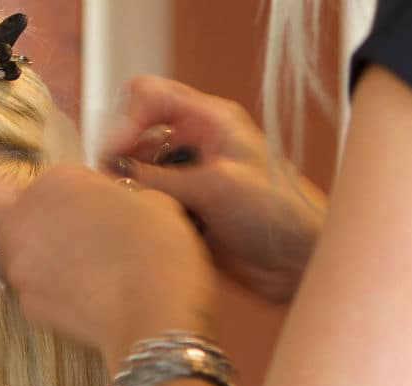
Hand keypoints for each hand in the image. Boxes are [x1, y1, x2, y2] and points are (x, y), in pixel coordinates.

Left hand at [0, 164, 217, 368]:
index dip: (46, 185)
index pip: (32, 173)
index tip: (70, 197)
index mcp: (54, 183)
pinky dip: (47, 287)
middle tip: (51, 225)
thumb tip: (105, 202)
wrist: (156, 316)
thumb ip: (114, 193)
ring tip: (76, 266)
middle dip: (8, 209)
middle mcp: (22, 220)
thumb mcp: (150, 199)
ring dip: (29, 251)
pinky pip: (28, 286)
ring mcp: (19, 267)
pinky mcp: (26, 307)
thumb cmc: (160, 250)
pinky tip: (84, 294)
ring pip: (6, 249)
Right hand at [103, 76, 326, 304]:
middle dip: (120, 158)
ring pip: (137, 173)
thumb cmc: (277, 213)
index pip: (149, 96)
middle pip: (136, 135)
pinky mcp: (184, 213)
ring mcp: (187, 180)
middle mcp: (194, 144)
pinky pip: (147, 206)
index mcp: (209, 120)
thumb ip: (160, 178)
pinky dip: (139, 214)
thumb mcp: (216, 186)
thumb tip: (112, 171)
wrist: (299, 263)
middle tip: (114, 185)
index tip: (114, 153)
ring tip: (133, 210)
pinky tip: (145, 229)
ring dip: (129, 190)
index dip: (126, 119)